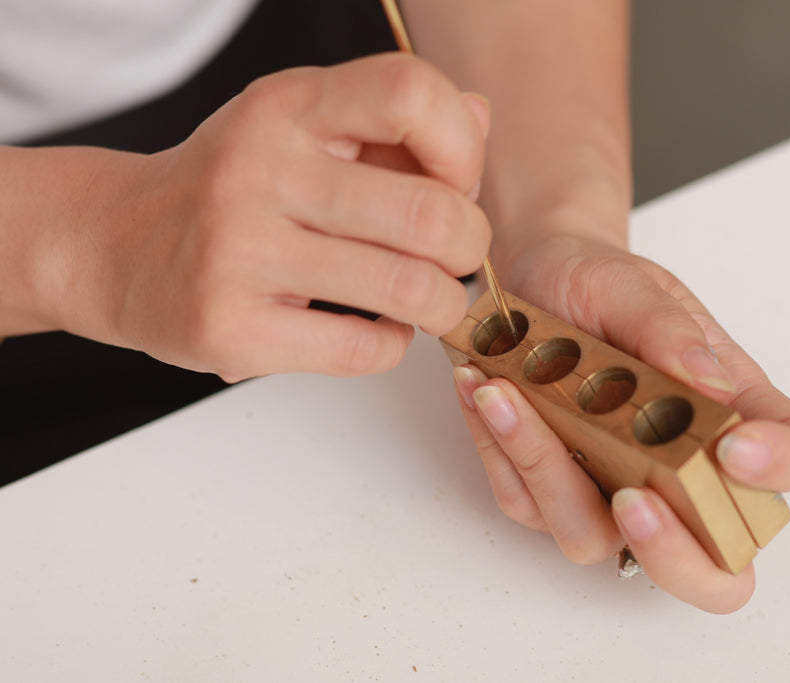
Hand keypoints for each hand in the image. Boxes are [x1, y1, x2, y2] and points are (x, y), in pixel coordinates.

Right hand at [19, 53, 490, 380]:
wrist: (114, 245)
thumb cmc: (228, 186)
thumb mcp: (299, 128)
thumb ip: (390, 124)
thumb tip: (481, 117)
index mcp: (288, 107)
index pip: (409, 93)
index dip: (462, 145)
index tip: (457, 182)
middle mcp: (260, 170)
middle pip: (428, 212)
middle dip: (470, 246)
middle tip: (458, 257)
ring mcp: (240, 252)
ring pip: (407, 288)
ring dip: (445, 305)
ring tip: (432, 301)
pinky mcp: (231, 328)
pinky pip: (365, 348)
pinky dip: (395, 344)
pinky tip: (381, 329)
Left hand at [452, 233, 789, 612]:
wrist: (534, 276)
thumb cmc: (601, 284)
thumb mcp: (635, 286)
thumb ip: (668, 331)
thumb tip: (707, 382)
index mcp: (730, 412)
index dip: (779, 470)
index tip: (732, 448)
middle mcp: (678, 470)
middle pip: (714, 572)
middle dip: (676, 557)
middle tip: (636, 499)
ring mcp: (609, 489)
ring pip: (592, 540)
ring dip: (546, 472)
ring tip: (506, 396)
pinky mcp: (546, 490)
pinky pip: (523, 500)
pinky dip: (499, 447)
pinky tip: (483, 388)